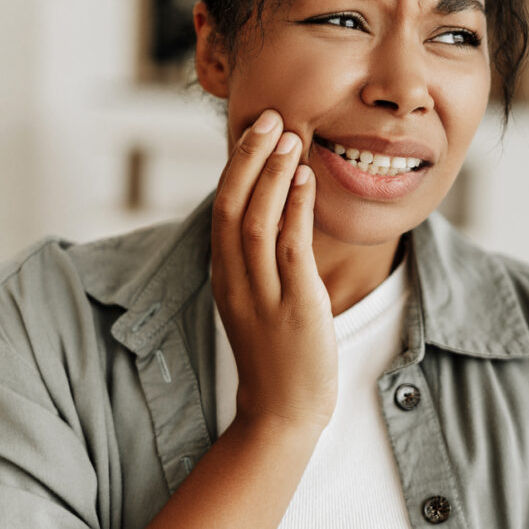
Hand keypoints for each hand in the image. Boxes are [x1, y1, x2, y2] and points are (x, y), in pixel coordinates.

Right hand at [210, 109, 337, 432]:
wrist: (282, 410)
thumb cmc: (275, 350)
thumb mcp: (255, 298)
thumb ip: (257, 258)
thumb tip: (275, 207)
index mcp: (224, 275)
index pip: (221, 207)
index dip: (239, 165)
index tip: (258, 129)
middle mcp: (235, 280)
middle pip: (232, 205)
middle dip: (250, 158)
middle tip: (271, 118)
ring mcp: (262, 294)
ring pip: (256, 221)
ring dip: (274, 175)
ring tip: (291, 138)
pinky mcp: (295, 307)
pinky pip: (290, 249)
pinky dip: (296, 209)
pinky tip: (307, 180)